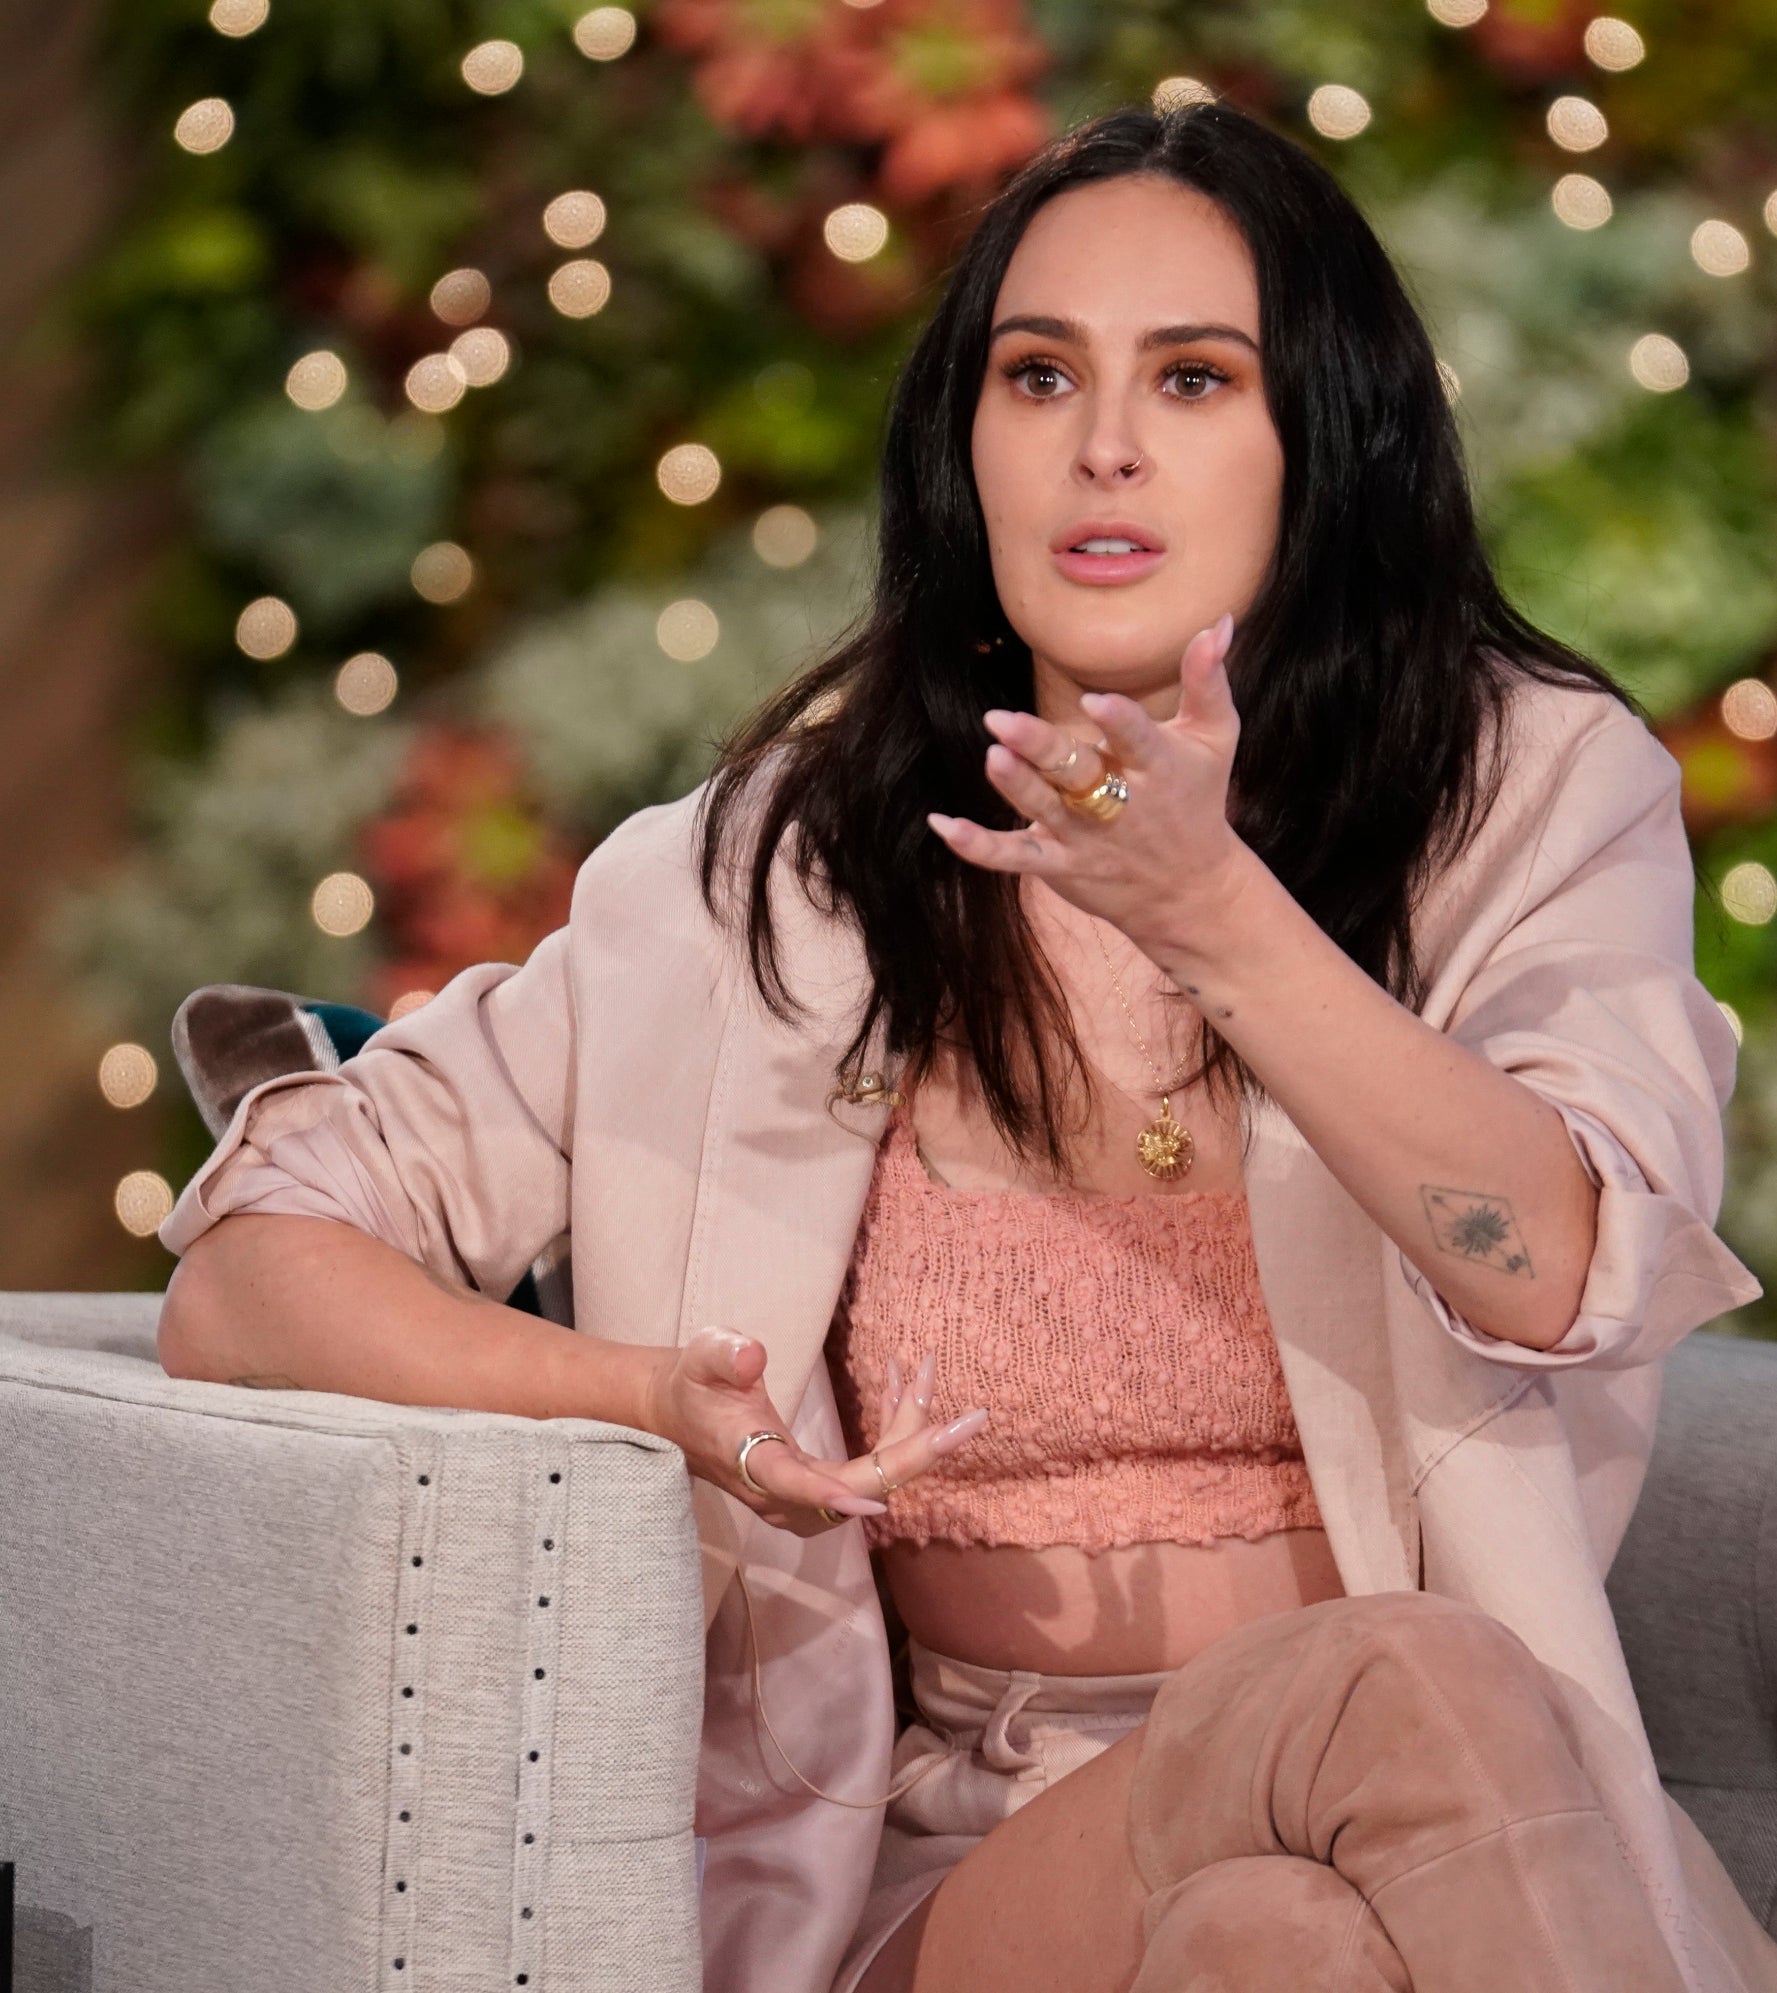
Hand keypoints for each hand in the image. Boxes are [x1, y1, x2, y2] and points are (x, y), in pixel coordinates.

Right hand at [643, 1329, 988, 1538]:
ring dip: (910, 1432)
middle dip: (918, 1452)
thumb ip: (725, 1356)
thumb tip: (752, 1355)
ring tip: (925, 1372)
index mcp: (754, 1466)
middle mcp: (784, 1497)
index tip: (875, 1495)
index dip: (835, 1493)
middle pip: (862, 1486)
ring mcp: (803, 1499)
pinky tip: (902, 1384)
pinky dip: (894, 1430)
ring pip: (874, 1480)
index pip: (798, 1486)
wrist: (676, 1415)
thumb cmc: (691, 1384)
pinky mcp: (816, 1488)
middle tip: (971, 1421)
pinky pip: (869, 1470)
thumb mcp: (701, 1358)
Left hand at [927, 612, 1248, 955]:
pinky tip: (944, 825)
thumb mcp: (1215, 738)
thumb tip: (1220, 621)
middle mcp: (1118, 804)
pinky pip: (1014, 857)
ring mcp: (1084, 838)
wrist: (1189, 892)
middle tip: (1003, 723)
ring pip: (1043, 810)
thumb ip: (1208, 679)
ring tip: (992, 757)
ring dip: (1014, 787)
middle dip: (1042, 749)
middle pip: (1077, 773)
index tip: (1097, 703)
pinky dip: (978, 846)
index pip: (1137, 741)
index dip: (1119, 723)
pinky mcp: (1059, 865)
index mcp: (1157, 766)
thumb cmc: (1198, 800)